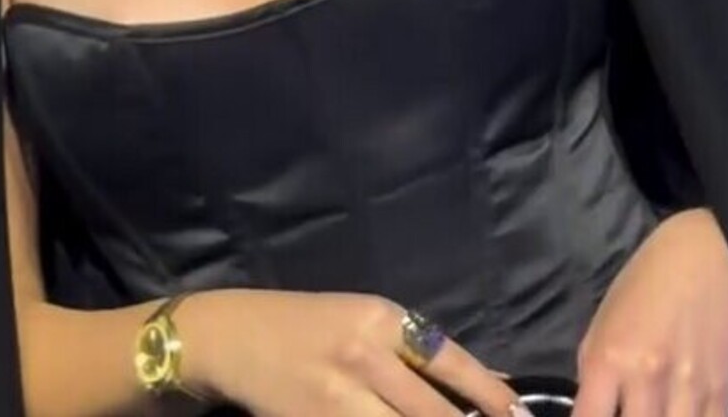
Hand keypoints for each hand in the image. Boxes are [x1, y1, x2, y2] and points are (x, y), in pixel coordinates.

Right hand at [179, 287, 521, 416]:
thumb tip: (484, 384)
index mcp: (381, 320)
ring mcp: (338, 402)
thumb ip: (418, 350)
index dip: (491, 396)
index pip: (450, 362)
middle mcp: (364, 358)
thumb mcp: (366, 319)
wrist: (236, 337)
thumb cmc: (309, 323)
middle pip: (433, 414)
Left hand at [573, 209, 727, 416]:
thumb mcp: (603, 322)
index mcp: (610, 357)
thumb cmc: (645, 283)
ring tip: (653, 415)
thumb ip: (594, 374)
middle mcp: (648, 378)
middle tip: (626, 415)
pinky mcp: (724, 394)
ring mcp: (689, 390)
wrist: (707, 253)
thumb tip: (592, 414)